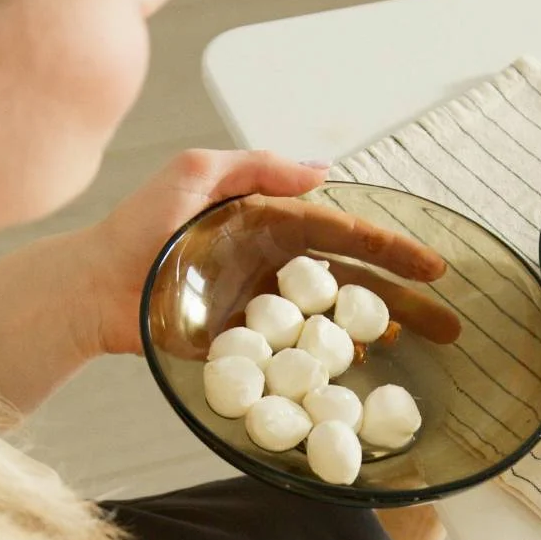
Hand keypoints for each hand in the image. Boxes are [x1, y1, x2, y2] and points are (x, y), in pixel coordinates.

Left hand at [78, 149, 449, 358]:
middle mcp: (278, 267)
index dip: (391, 249)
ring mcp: (264, 310)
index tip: (434, 265)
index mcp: (274, 223)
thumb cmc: (136, 225)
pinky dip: (329, 365)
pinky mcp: (244, 347)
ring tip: (418, 349)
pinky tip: (357, 372)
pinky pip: (296, 358)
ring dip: (376, 335)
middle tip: (449, 322)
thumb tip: (323, 171)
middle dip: (403, 300)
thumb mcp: (192, 173)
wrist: (90, 286)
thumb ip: (254, 166)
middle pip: (353, 284)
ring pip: (333, 323)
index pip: (346, 235)